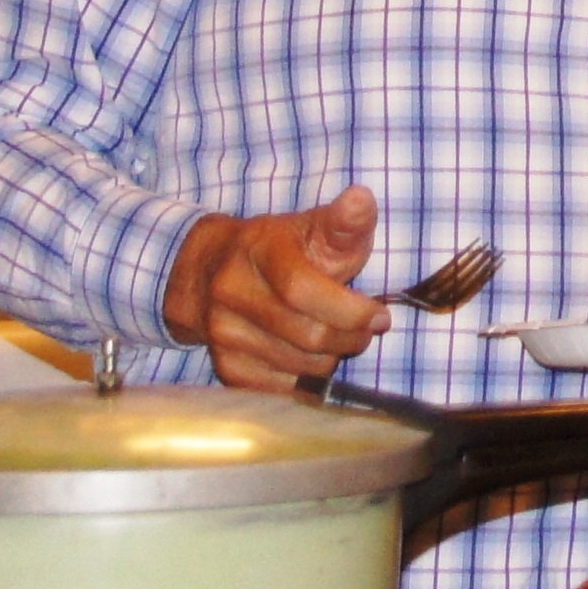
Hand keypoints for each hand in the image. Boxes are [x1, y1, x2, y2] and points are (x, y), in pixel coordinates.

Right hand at [161, 187, 389, 388]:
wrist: (208, 271)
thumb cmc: (278, 248)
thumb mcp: (313, 227)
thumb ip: (344, 222)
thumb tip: (363, 199)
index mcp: (258, 251)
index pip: (302, 289)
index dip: (349, 310)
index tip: (379, 316)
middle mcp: (232, 291)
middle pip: (306, 335)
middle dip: (350, 338)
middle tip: (365, 331)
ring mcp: (222, 332)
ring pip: (299, 366)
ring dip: (331, 358)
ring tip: (337, 339)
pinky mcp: (224, 366)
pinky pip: (281, 389)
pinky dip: (306, 379)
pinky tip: (310, 356)